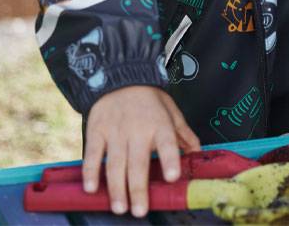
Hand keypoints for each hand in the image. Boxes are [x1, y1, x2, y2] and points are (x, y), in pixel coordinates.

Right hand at [83, 85, 199, 216]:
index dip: (170, 160)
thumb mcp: (172, 112)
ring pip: (115, 164)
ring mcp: (115, 131)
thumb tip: (198, 154)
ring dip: (116, 188)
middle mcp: (137, 130)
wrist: (121, 77)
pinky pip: (92, 155)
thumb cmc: (150, 99)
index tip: (172, 178)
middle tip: (139, 212)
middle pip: (138, 163)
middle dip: (138, 189)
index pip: (167, 143)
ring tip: (119, 208)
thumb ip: (184, 134)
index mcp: (160, 124)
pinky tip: (91, 189)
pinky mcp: (96, 132)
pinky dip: (90, 172)